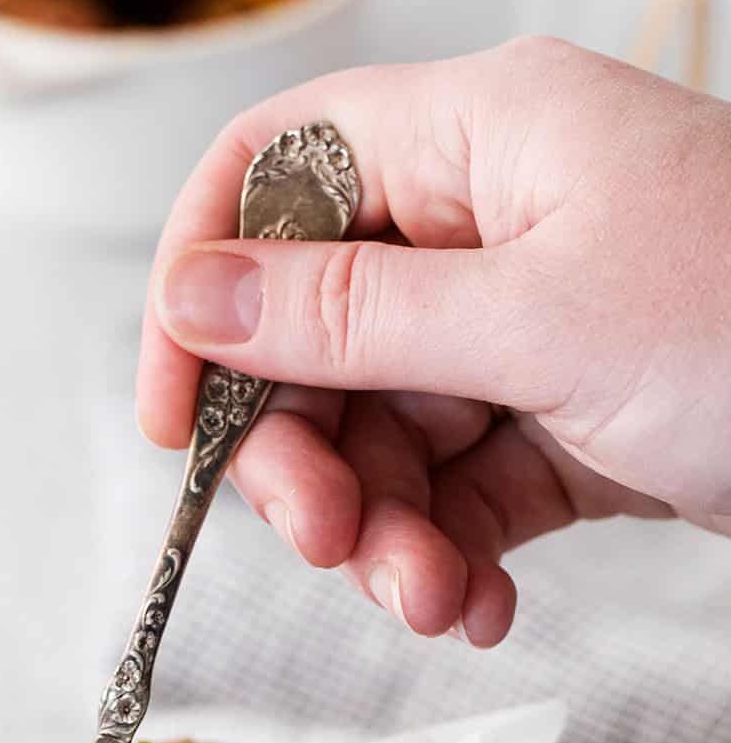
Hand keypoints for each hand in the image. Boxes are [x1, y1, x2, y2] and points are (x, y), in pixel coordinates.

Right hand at [137, 38, 730, 646]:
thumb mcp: (538, 321)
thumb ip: (347, 318)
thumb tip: (189, 298)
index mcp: (479, 136)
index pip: (273, 173)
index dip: (199, 287)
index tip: (175, 417)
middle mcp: (492, 219)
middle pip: (315, 335)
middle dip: (308, 457)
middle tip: (327, 544)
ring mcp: (531, 322)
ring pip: (383, 431)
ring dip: (384, 534)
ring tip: (429, 601)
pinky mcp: (567, 417)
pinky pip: (458, 488)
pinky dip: (450, 554)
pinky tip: (476, 606)